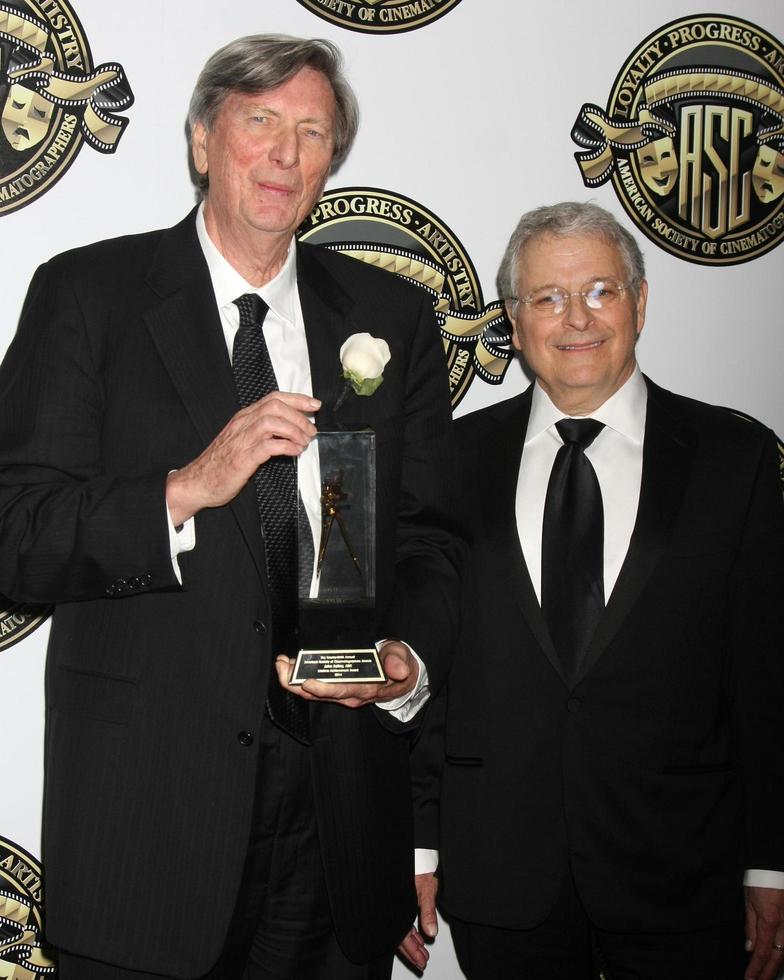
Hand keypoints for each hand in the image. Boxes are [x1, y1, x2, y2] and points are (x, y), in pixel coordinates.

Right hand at [166, 392, 319, 525]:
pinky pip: (268, 446)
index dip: (297, 399)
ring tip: (305, 441)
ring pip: (273, 421)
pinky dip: (286, 446)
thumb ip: (262, 431)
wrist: (198, 482)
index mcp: (244, 418)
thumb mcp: (242, 440)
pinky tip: (295, 451)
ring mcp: (242, 440)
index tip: (314, 405)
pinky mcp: (242, 458)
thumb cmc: (221, 463)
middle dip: (299, 416)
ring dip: (295, 430)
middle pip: (276, 406)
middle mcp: (242, 424)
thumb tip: (290, 428)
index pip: (273, 398)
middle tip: (311, 430)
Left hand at [274, 640, 419, 708]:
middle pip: (320, 694)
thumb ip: (399, 661)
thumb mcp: (403, 660)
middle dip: (297, 682)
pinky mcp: (337, 689)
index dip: (323, 688)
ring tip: (281, 664)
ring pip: (313, 692)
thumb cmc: (400, 666)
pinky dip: (299, 678)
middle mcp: (351, 695)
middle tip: (282, 666)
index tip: (306, 681)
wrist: (402, 676)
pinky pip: (315, 687)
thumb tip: (398, 669)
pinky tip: (289, 667)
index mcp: (367, 689)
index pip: (342, 691)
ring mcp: (342, 694)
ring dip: (293, 679)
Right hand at [398, 872, 437, 971]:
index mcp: (398, 906)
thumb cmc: (419, 864)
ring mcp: (397, 904)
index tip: (420, 961)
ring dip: (412, 942)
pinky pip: (402, 919)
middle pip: (399, 935)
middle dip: (412, 951)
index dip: (411, 951)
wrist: (417, 849)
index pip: (401, 935)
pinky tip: (418, 935)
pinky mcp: (400, 899)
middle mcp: (395, 906)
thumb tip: (431, 932)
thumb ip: (428, 910)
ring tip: (422, 954)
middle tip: (422, 962)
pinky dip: (410, 930)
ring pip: (401, 928)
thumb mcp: (426, 887)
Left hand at [745, 886, 783, 979]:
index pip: (763, 952)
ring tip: (765, 975)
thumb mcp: (749, 902)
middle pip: (778, 957)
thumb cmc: (760, 881)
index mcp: (770, 920)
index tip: (749, 978)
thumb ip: (750, 927)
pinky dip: (783, 953)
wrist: (774, 866)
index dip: (756, 968)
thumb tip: (750, 948)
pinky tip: (777, 960)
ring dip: (776, 966)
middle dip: (767, 973)